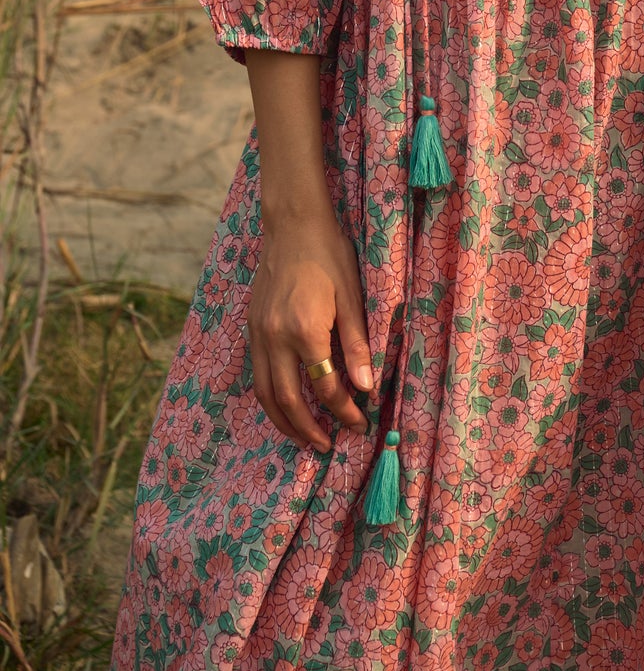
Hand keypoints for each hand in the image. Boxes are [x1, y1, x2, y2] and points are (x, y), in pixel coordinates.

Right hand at [248, 211, 373, 451]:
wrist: (292, 225)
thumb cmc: (329, 255)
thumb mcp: (351, 296)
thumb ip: (356, 343)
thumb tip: (365, 387)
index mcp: (304, 329)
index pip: (324, 386)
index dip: (343, 410)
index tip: (359, 423)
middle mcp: (275, 337)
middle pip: (287, 400)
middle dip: (308, 428)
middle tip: (327, 446)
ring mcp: (258, 334)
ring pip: (264, 393)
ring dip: (283, 421)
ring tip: (303, 437)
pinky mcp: (251, 328)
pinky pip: (257, 375)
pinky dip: (269, 398)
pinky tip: (285, 404)